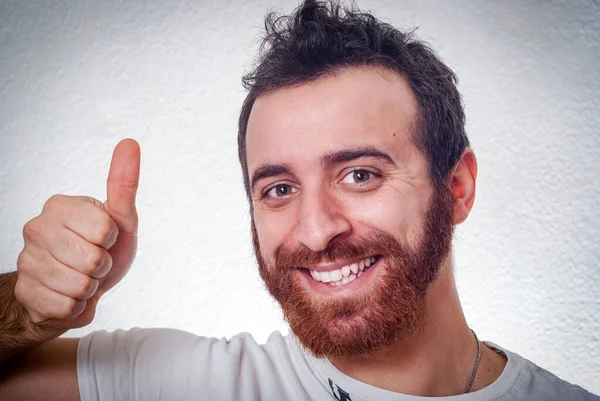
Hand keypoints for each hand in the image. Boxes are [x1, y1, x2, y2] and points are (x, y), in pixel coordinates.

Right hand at [14, 139, 140, 330]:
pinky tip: (69, 294)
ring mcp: (26, 260)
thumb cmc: (102, 247)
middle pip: (93, 260)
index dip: (112, 239)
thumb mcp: (121, 217)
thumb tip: (130, 143)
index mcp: (59, 205)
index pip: (105, 230)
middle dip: (102, 266)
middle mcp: (36, 228)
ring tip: (82, 276)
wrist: (79, 285)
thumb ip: (124, 183)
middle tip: (94, 261)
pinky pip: (67, 308)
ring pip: (80, 286)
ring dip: (90, 288)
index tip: (105, 238)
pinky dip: (77, 307)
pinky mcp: (26, 291)